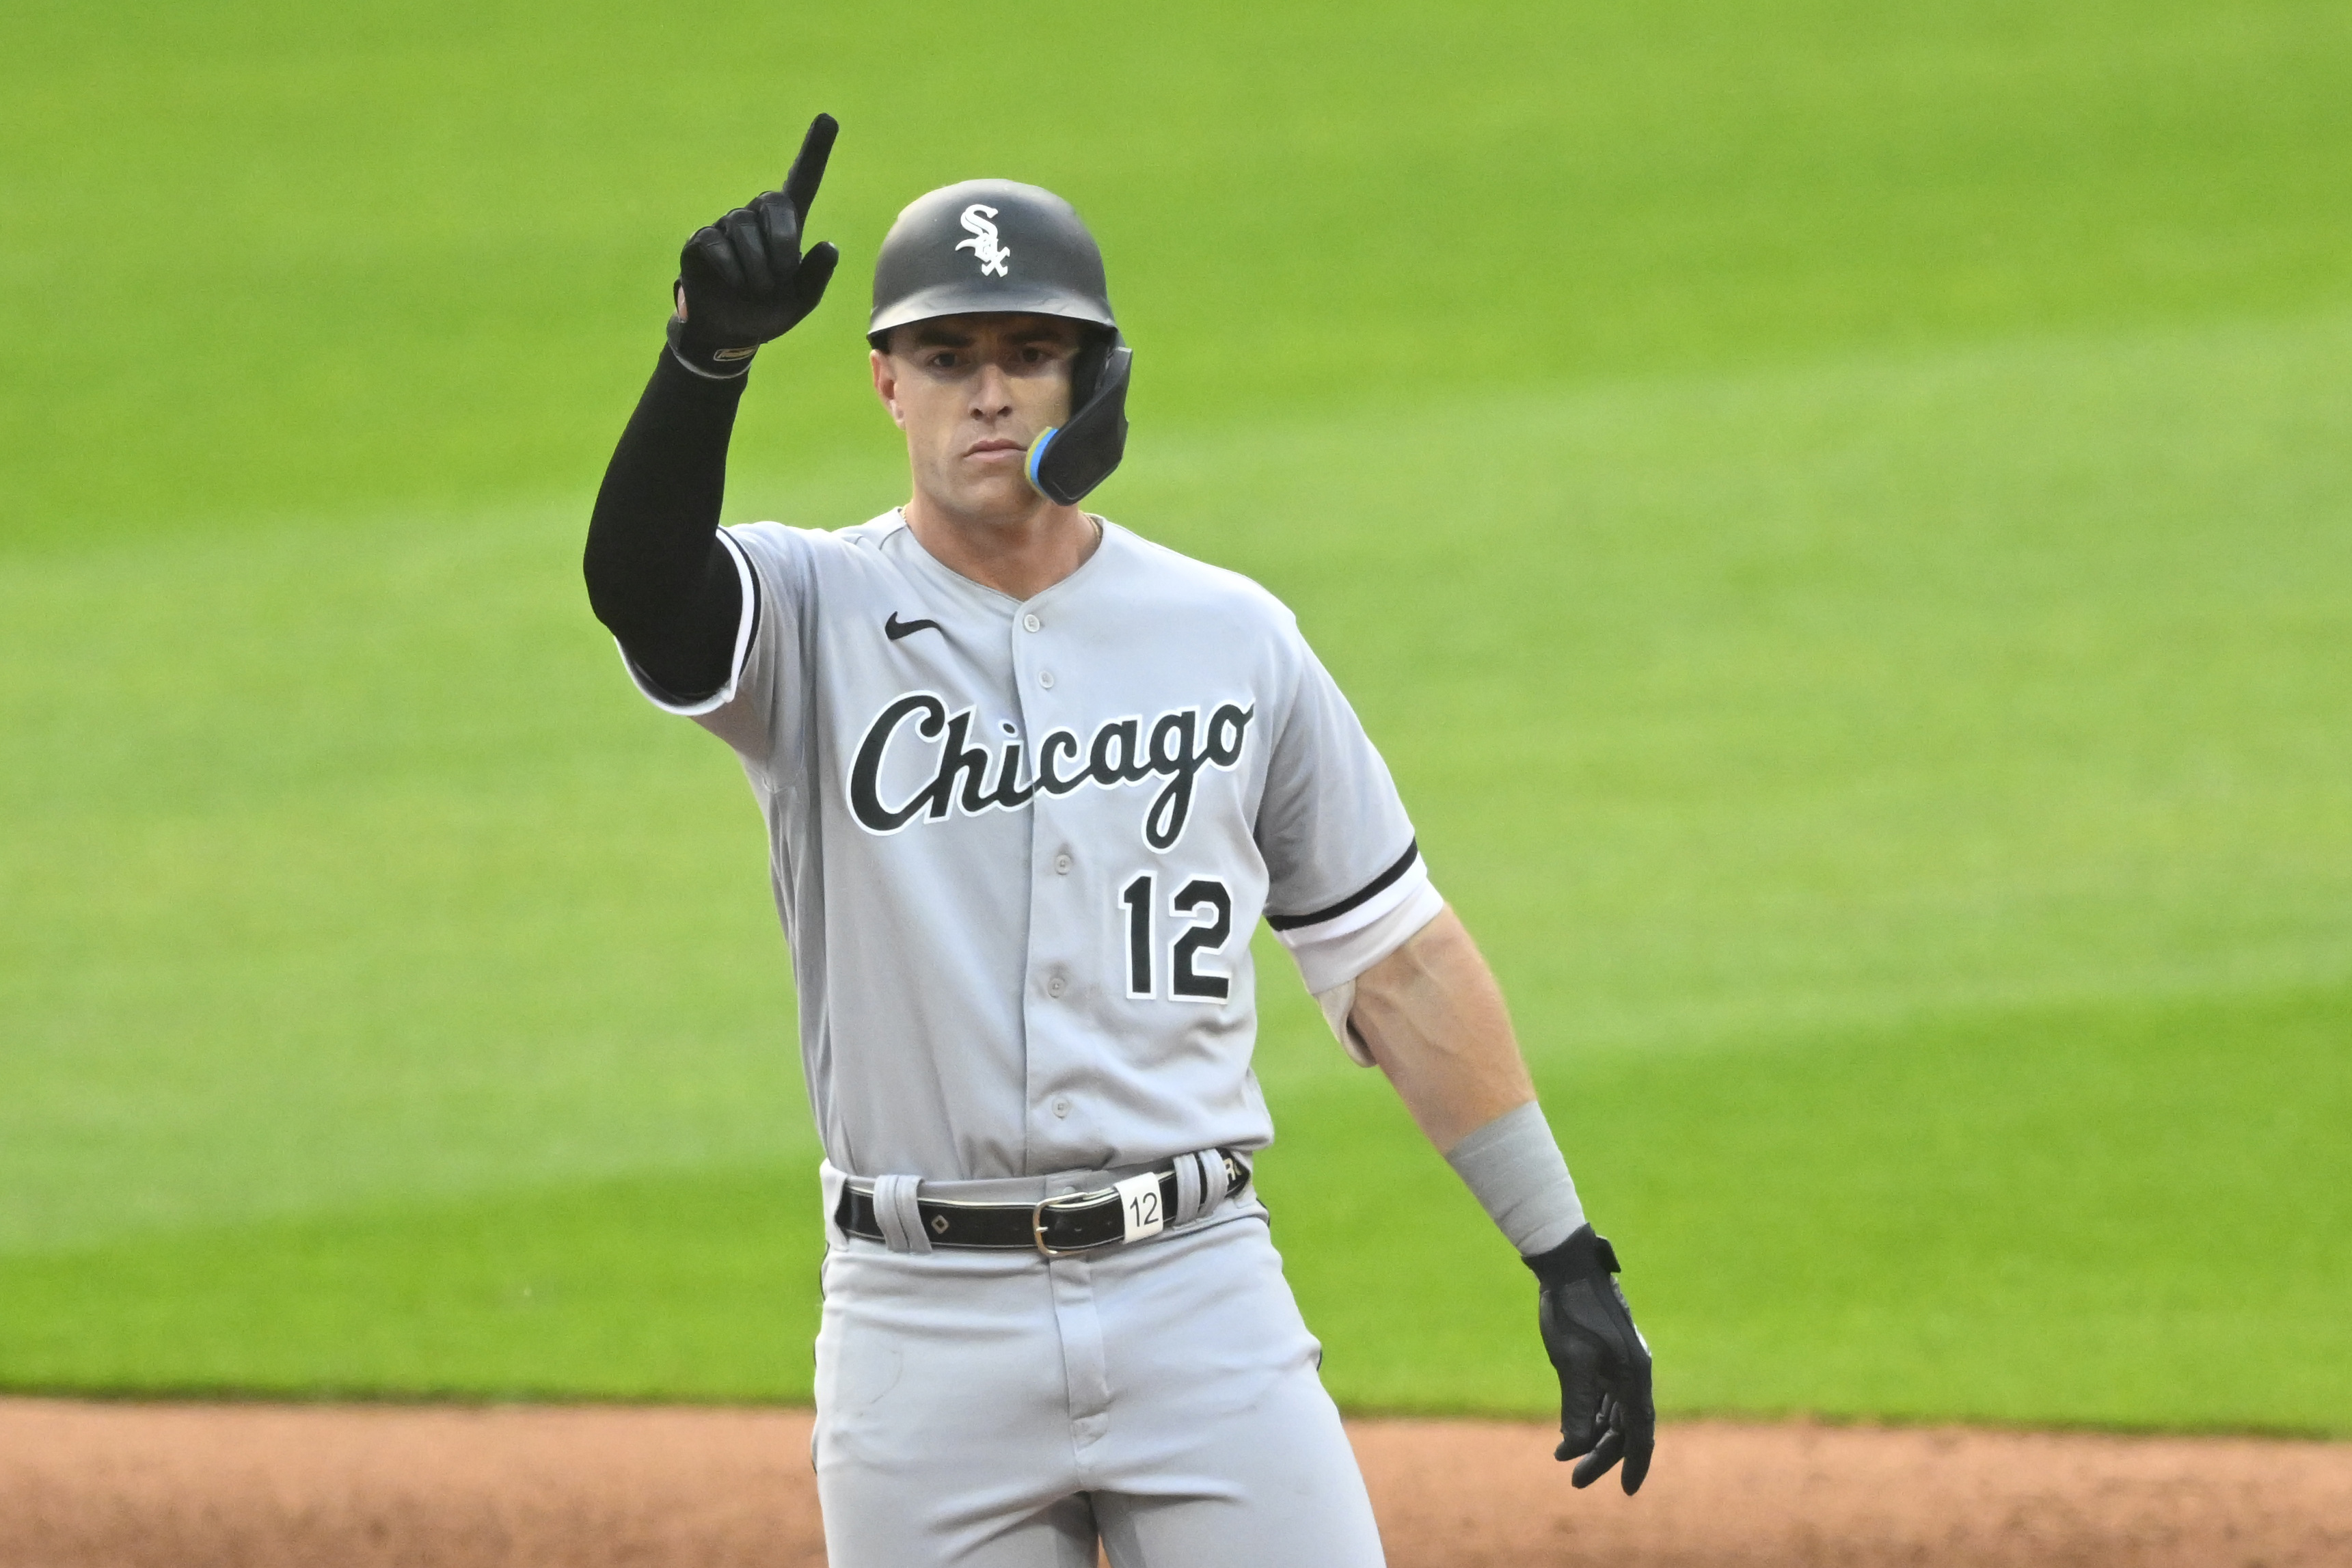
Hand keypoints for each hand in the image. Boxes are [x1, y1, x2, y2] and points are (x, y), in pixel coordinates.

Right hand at [668, 114, 841, 376]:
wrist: (729, 332)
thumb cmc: (768, 311)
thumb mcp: (801, 301)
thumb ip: (816, 276)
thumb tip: (828, 246)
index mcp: (786, 226)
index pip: (802, 180)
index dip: (815, 151)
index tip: (828, 118)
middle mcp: (756, 217)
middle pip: (773, 201)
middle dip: (783, 239)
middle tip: (781, 274)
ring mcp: (725, 226)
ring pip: (744, 228)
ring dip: (756, 266)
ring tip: (756, 289)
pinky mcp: (701, 240)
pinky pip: (717, 245)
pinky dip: (731, 270)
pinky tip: (733, 284)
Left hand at [1524, 1225, 1654, 1493]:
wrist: (1567, 1267)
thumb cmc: (1571, 1311)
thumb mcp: (1571, 1362)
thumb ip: (1575, 1406)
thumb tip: (1575, 1447)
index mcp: (1634, 1375)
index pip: (1640, 1431)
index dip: (1634, 1463)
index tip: (1627, 1492)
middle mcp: (1633, 1373)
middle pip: (1624, 1427)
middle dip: (1601, 1455)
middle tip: (1575, 1480)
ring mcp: (1620, 1365)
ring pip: (1612, 1414)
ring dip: (1591, 1437)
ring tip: (1563, 1457)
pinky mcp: (1604, 1357)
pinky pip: (1601, 1397)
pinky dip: (1587, 1416)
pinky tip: (1567, 1432)